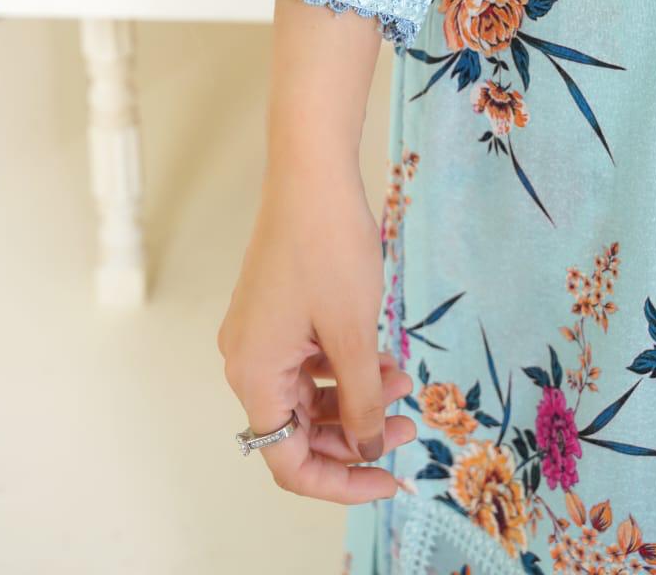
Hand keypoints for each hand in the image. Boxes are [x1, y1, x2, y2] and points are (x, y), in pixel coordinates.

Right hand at [218, 152, 415, 502]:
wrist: (312, 174)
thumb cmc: (328, 248)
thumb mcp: (354, 334)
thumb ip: (362, 400)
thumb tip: (369, 446)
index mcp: (253, 373)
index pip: (289, 461)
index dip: (340, 481)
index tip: (388, 477)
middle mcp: (246, 359)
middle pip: (299, 430)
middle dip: (357, 433)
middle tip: (409, 425)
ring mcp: (259, 333)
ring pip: (308, 394)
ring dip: (356, 397)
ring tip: (403, 381)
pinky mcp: (275, 312)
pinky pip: (308, 361)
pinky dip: (345, 366)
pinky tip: (383, 355)